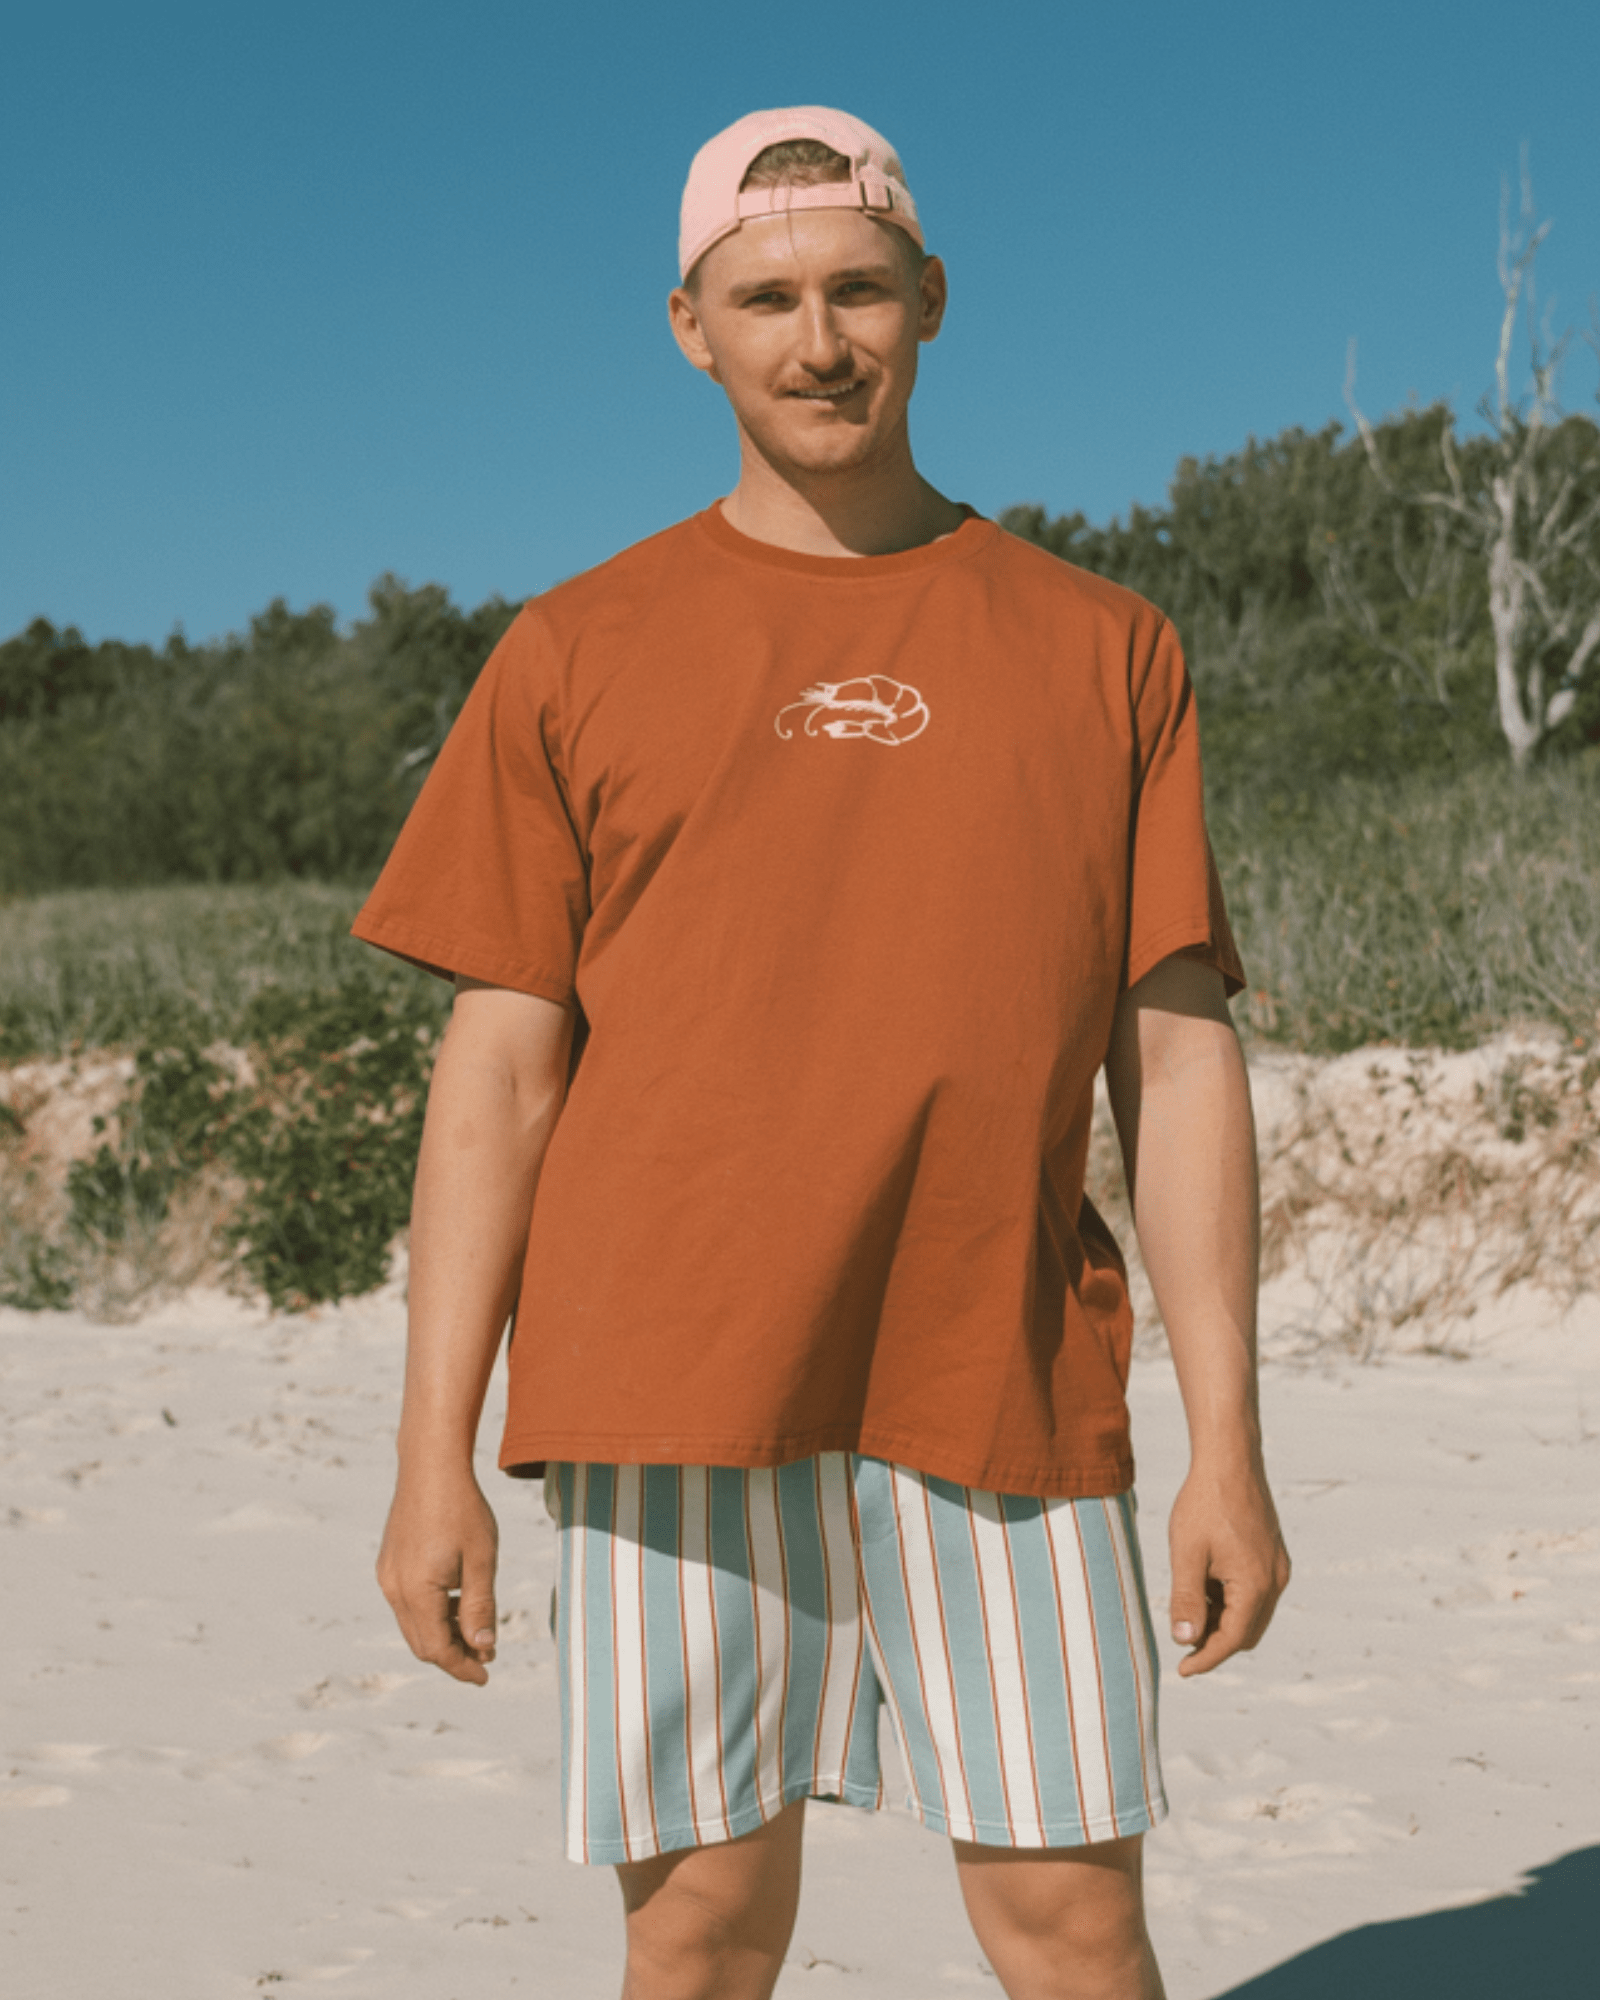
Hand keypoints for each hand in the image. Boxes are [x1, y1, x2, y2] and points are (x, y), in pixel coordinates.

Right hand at [377, 1466, 499, 1684]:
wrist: (431, 1465)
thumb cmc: (462, 1508)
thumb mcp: (482, 1559)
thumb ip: (481, 1606)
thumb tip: (483, 1648)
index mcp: (416, 1591)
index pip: (437, 1649)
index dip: (462, 1667)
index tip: (486, 1675)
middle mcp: (394, 1588)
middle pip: (421, 1642)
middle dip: (454, 1655)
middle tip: (486, 1657)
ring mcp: (388, 1575)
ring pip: (414, 1623)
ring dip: (444, 1634)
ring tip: (478, 1630)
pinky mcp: (390, 1563)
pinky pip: (409, 1602)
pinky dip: (433, 1613)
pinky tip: (459, 1602)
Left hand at [1167, 1461, 1289, 1677]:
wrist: (1229, 1459)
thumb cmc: (1204, 1503)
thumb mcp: (1187, 1554)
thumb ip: (1186, 1600)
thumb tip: (1184, 1641)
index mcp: (1256, 1585)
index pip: (1232, 1639)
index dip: (1206, 1658)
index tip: (1181, 1671)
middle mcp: (1274, 1580)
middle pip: (1247, 1631)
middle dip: (1216, 1643)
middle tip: (1182, 1645)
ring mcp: (1277, 1566)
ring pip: (1252, 1612)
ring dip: (1223, 1620)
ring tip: (1188, 1610)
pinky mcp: (1272, 1553)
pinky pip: (1254, 1591)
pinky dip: (1231, 1599)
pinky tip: (1204, 1585)